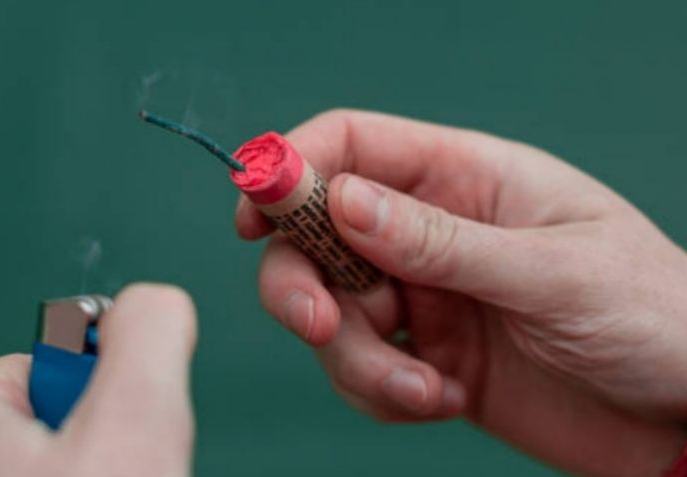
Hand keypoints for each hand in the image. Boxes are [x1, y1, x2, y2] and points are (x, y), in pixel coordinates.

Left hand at [0, 283, 196, 476]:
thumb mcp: (134, 419)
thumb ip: (148, 333)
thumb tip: (156, 301)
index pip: (57, 358)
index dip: (106, 389)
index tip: (110, 437)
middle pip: (64, 412)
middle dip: (104, 440)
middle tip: (113, 476)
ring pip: (67, 458)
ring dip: (102, 469)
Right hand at [236, 109, 686, 476]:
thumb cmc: (652, 316)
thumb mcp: (549, 272)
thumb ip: (440, 241)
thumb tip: (342, 202)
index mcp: (467, 178)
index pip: (355, 146)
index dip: (293, 166)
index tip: (254, 209)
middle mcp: (434, 233)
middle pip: (319, 235)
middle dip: (301, 281)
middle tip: (318, 325)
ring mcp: (426, 298)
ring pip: (334, 314)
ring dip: (357, 360)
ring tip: (420, 391)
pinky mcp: (426, 361)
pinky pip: (364, 371)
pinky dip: (382, 394)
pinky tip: (439, 401)